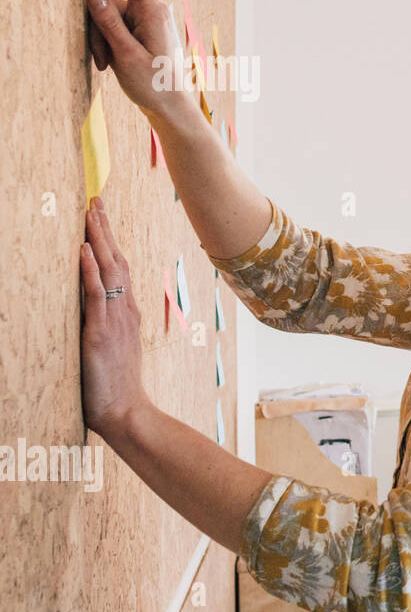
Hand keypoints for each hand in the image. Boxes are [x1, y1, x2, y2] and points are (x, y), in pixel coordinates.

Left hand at [80, 197, 151, 435]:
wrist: (125, 411)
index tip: (100, 217)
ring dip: (98, 239)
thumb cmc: (115, 387)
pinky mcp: (100, 332)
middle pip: (116, 259)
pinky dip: (90, 269)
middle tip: (95, 200)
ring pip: (109, 269)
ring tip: (90, 213)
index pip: (119, 268)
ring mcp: (114, 319)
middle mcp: (125, 310)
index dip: (109, 241)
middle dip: (104, 229)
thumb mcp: (110, 349)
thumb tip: (89, 313)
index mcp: (127, 313)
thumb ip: (104, 326)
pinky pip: (96, 294)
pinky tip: (83, 250)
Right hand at [84, 0, 189, 118]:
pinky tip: (115, 65)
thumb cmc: (154, 84)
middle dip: (98, 31)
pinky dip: (109, 46)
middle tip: (106, 60)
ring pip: (107, 19)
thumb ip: (108, 23)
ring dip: (103, 42)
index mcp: (152, 11)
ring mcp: (146, 21)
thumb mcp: (125, 55)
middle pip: (107, 4)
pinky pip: (114, 29)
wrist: (171, 108)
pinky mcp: (142, 31)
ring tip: (113, 66)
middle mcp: (151, 10)